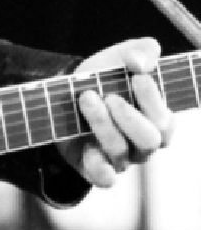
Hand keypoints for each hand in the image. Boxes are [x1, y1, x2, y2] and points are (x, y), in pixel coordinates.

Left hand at [57, 36, 175, 186]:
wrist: (64, 95)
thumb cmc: (102, 78)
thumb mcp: (118, 58)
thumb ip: (138, 52)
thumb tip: (141, 59)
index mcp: (157, 120)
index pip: (165, 119)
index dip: (153, 99)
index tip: (136, 76)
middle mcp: (143, 144)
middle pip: (149, 141)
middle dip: (129, 117)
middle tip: (110, 96)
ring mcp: (121, 158)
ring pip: (121, 152)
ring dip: (102, 124)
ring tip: (86, 99)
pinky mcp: (96, 168)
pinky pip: (104, 178)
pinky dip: (97, 164)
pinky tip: (86, 144)